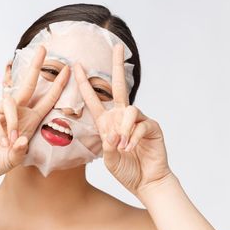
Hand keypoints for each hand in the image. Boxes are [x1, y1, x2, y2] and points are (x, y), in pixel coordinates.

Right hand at [0, 45, 69, 181]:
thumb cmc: (0, 160)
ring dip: (13, 121)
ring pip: (10, 102)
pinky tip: (2, 142)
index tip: (67, 70)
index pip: (46, 99)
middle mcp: (16, 112)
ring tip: (12, 140)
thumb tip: (21, 140)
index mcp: (29, 119)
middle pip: (27, 84)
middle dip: (35, 66)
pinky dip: (0, 131)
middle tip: (43, 49)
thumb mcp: (15, 158)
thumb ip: (19, 151)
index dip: (57, 86)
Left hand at [74, 44, 172, 196]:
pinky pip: (141, 125)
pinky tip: (130, 148)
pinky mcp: (152, 127)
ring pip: (130, 110)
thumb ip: (107, 147)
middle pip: (120, 86)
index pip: (95, 99)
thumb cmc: (127, 171)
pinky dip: (133, 137)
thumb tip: (111, 134)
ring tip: (122, 146)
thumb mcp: (109, 160)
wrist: (147, 183)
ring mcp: (139, 120)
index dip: (85, 83)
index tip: (77, 66)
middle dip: (117, 65)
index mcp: (108, 122)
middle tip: (117, 46)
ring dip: (124, 128)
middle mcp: (122, 117)